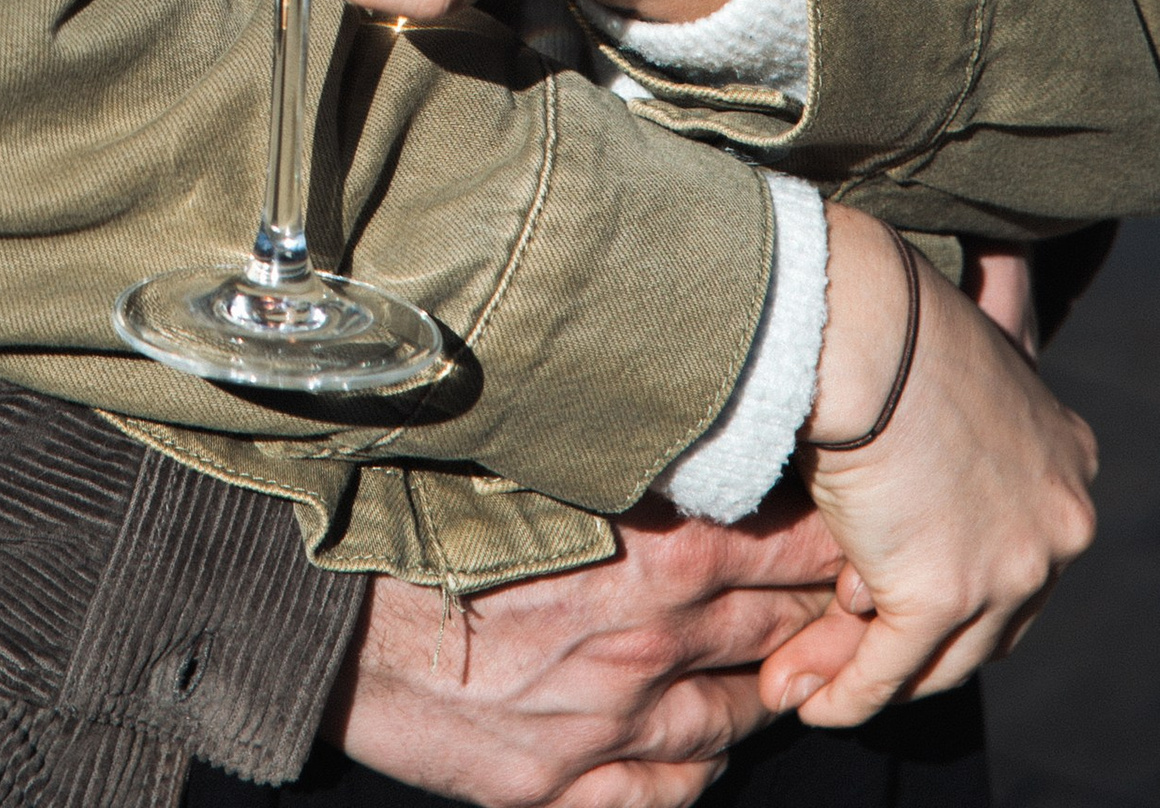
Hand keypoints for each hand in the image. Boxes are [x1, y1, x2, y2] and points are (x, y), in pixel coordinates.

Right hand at [332, 496, 843, 807]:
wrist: (330, 623)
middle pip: (775, 635)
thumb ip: (613, 458)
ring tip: (787, 672)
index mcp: (648, 558)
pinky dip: (698, 768)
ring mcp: (613, 732)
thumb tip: (666, 412)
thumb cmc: (415, 525)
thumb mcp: (527, 466)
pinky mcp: (566, 790)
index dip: (826, 540)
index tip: (853, 523)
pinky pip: (670, 792)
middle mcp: (648, 649)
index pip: (782, 548)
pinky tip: (702, 748)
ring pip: (734, 720)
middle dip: (818, 616)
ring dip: (767, 693)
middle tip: (847, 598)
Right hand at [761, 207, 1095, 727]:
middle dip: (915, 641)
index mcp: (1067, 463)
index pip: (1018, 554)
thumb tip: (1010, 253)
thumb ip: (993, 341)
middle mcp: (1059, 526)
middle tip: (847, 641)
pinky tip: (809, 700)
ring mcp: (1010, 567)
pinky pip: (890, 671)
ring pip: (937, 656)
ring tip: (804, 681)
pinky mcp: (944, 595)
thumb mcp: (970, 331)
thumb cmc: (889, 311)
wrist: (857, 321)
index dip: (958, 578)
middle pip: (988, 620)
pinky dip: (847, 694)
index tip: (888, 583)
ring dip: (866, 675)